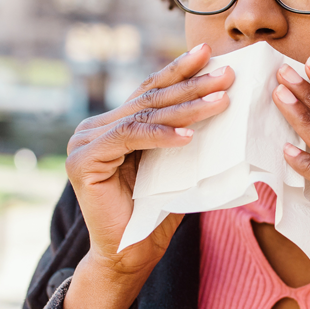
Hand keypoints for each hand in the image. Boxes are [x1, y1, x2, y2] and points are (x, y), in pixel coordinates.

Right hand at [65, 43, 233, 277]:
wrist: (131, 256)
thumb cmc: (157, 213)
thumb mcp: (176, 164)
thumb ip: (183, 134)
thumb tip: (223, 101)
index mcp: (113, 125)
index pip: (150, 91)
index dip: (179, 71)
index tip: (208, 52)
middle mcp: (93, 128)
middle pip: (150, 100)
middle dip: (192, 85)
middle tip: (226, 74)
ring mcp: (84, 141)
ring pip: (144, 116)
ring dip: (187, 107)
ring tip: (221, 100)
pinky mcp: (82, 161)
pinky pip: (130, 138)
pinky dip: (162, 136)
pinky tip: (190, 136)